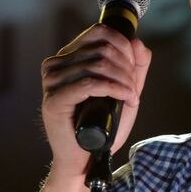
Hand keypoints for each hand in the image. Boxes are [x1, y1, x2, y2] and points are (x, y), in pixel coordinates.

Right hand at [40, 23, 151, 175]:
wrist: (87, 159)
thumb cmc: (104, 125)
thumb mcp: (126, 90)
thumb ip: (136, 66)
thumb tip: (138, 41)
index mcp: (68, 57)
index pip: (99, 32)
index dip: (124, 45)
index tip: (134, 66)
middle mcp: (56, 65)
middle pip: (102, 48)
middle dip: (127, 66)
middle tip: (134, 87)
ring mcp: (52, 82)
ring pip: (98, 64)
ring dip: (124, 79)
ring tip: (131, 95)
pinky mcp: (54, 100)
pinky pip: (90, 84)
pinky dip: (114, 88)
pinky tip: (126, 97)